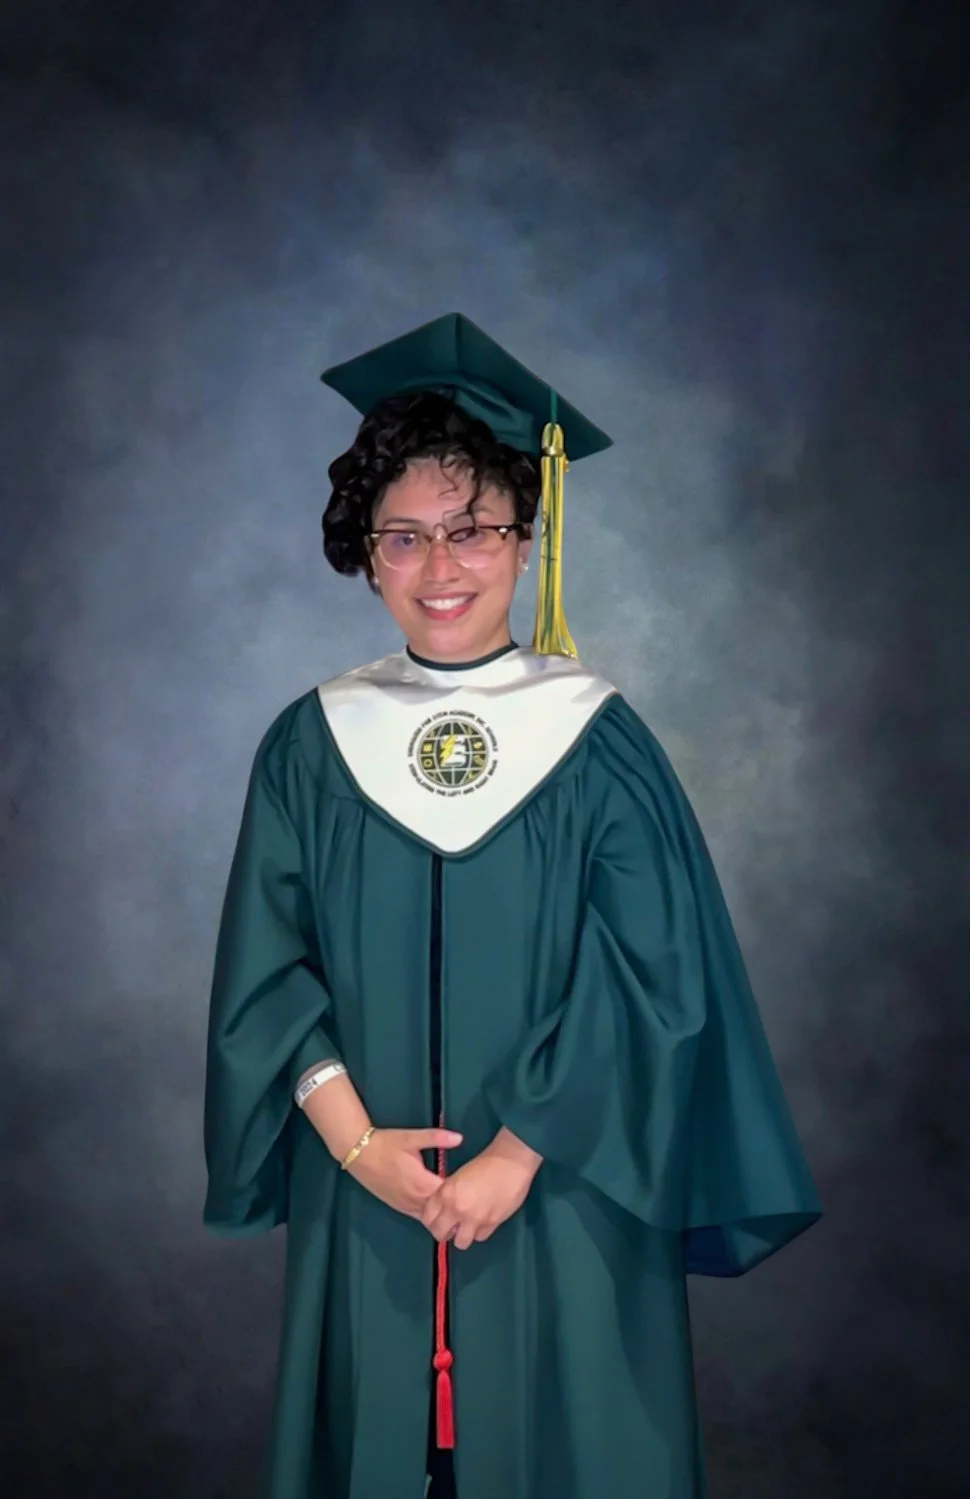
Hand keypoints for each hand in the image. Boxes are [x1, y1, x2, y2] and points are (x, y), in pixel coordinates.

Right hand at [348, 1128, 462, 1218]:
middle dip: (455, 1205)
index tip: (472, 1184)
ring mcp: (406, 1206)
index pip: (450, 1195)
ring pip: (430, 1218)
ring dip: (442, 1212)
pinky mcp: (399, 1207)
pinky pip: (419, 1217)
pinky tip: (438, 1208)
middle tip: (469, 1196)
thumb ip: (437, 1138)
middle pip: (442, 1210)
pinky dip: (430, 1215)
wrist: (358, 1153)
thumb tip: (460, 1137)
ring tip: (456, 1204)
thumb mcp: (412, 1138)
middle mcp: (415, 1199)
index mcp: (422, 1183)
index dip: (462, 1191)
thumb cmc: (386, 1144)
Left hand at [421, 1128, 542, 1249]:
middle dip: (444, 1232)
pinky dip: (480, 1232)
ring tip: (468, 1226)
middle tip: (451, 1227)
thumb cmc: (484, 1164)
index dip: (432, 1221)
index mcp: (446, 1193)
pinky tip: (483, 1221)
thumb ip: (447, 1195)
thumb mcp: (458, 1177)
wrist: (510, 1162)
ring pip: (460, 1243)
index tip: (438, 1220)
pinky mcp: (491, 1224)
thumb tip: (444, 1211)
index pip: (427, 1218)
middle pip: (440, 1234)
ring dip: (463, 1236)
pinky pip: (480, 1237)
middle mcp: (456, 1208)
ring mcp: (474, 1218)